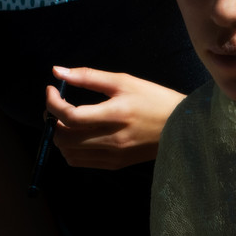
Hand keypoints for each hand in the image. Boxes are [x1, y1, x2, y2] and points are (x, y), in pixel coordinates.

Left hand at [46, 66, 184, 168]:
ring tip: (66, 120)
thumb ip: (87, 76)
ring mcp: (113, 155)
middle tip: (56, 106)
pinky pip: (80, 162)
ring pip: (68, 152)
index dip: (52, 103)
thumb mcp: (123, 81)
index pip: (70, 116)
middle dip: (51, 120)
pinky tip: (77, 134)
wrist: (185, 127)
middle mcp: (113, 139)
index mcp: (116, 115)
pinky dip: (70, 149)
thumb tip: (57, 71)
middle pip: (63, 138)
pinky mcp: (115, 164)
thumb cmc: (154, 99)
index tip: (51, 89)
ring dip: (59, 135)